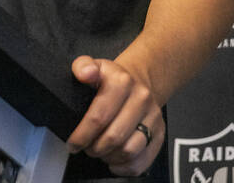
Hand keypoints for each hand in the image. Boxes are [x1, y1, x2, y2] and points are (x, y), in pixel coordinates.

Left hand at [66, 55, 164, 176]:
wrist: (137, 81)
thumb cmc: (111, 79)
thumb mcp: (93, 65)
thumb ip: (83, 66)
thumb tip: (84, 73)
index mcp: (121, 81)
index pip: (99, 116)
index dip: (82, 135)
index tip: (73, 143)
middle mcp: (141, 98)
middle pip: (114, 137)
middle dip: (94, 148)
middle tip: (86, 148)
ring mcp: (153, 117)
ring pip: (129, 150)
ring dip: (110, 157)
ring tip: (100, 152)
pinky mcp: (159, 133)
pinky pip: (143, 159)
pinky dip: (126, 167)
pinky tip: (114, 160)